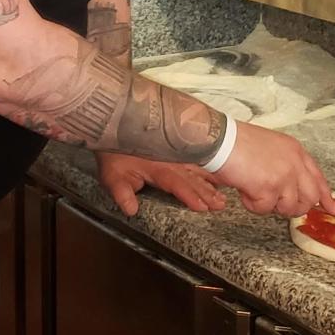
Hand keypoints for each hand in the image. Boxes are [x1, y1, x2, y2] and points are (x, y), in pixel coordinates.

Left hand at [95, 151, 228, 216]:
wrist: (116, 125)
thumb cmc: (115, 153)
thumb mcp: (112, 174)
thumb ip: (122, 192)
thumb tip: (131, 210)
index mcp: (157, 167)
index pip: (176, 183)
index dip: (189, 195)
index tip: (202, 206)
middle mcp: (170, 162)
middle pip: (191, 179)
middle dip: (207, 193)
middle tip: (221, 205)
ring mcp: (175, 156)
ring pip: (196, 172)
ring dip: (209, 185)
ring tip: (222, 197)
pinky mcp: (176, 153)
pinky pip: (195, 163)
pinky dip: (207, 172)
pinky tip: (217, 180)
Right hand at [214, 123, 334, 218]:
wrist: (221, 140)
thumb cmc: (237, 142)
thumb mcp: (271, 147)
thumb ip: (286, 164)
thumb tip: (294, 187)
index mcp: (295, 150)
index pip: (317, 176)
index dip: (325, 194)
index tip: (331, 207)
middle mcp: (294, 163)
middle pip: (309, 198)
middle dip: (294, 206)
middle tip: (276, 202)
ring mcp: (284, 176)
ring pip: (289, 208)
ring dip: (270, 204)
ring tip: (254, 188)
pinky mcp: (270, 188)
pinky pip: (265, 209)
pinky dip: (252, 204)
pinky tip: (244, 189)